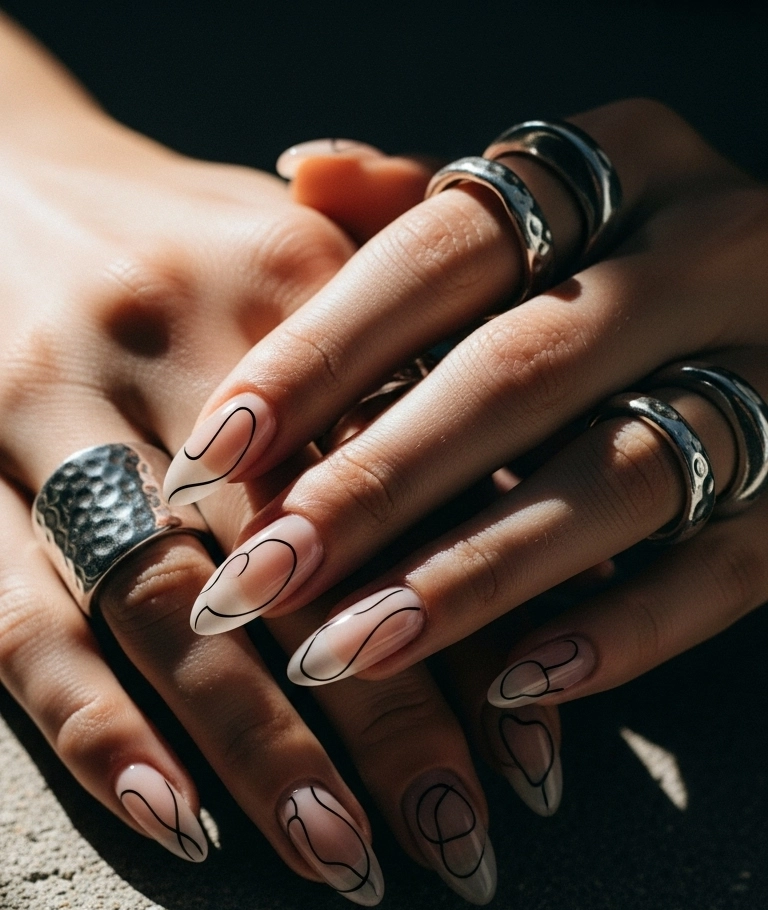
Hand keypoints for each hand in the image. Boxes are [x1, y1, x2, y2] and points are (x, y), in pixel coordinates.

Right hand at [0, 16, 500, 905]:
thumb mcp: (296, 261)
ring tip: (343, 864)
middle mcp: (175, 349)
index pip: (409, 489)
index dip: (479, 632)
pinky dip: (100, 732)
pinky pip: (21, 625)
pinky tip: (179, 824)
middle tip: (462, 849)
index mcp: (286, 285)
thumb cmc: (177, 248)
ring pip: (169, 608)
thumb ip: (413, 380)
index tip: (534, 769)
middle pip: (305, 563)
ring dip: (263, 752)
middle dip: (393, 722)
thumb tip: (549, 536)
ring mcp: (50, 416)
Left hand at [163, 101, 767, 712]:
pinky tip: (517, 682)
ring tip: (352, 650)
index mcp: (627, 167)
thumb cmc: (644, 276)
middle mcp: (710, 253)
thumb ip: (434, 213)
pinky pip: (722, 570)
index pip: (445, 250)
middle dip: (375, 485)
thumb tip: (304, 171)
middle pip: (517, 372)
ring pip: (614, 477)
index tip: (215, 453)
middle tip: (258, 579)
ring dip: (473, 572)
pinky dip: (623, 628)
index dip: (322, 353)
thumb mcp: (555, 220)